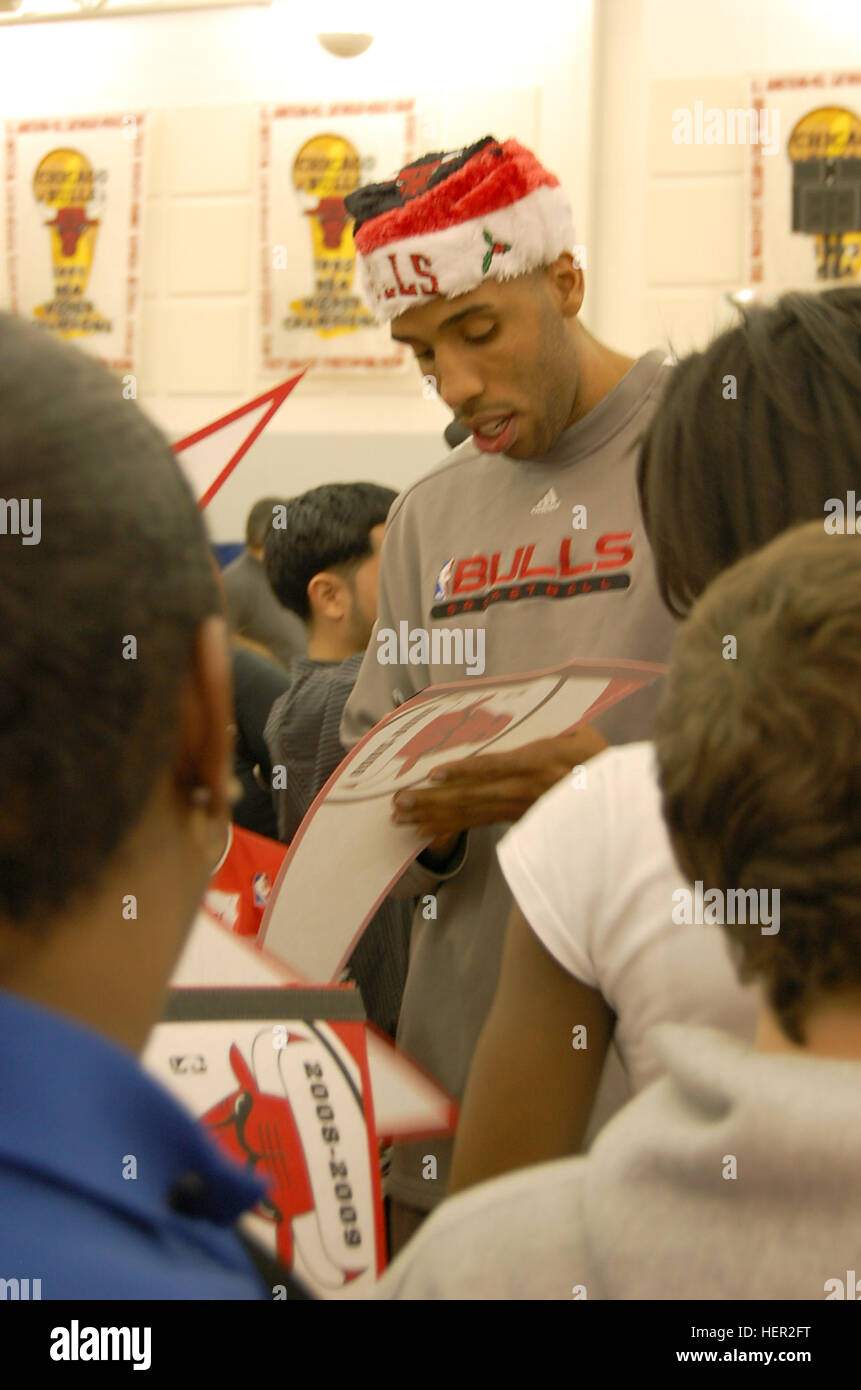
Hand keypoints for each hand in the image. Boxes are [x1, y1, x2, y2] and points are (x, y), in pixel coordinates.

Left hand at [392, 726, 607, 838]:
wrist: (615, 802)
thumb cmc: (597, 761)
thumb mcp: (581, 734)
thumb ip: (550, 723)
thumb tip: (525, 704)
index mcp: (537, 763)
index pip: (493, 767)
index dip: (462, 772)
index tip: (434, 773)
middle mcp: (522, 790)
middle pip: (471, 796)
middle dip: (432, 799)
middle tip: (399, 801)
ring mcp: (517, 808)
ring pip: (469, 813)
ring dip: (433, 814)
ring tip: (401, 817)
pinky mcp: (514, 819)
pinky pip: (476, 823)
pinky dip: (449, 826)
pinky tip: (425, 830)